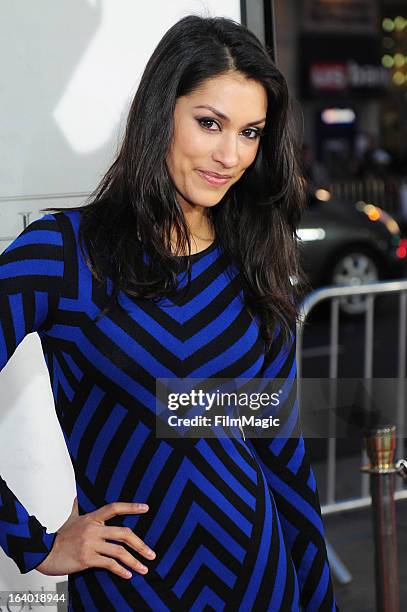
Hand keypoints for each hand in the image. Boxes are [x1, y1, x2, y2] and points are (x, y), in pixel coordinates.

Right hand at [35, 498, 155, 578]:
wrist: (42, 552)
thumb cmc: (58, 536)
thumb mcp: (70, 518)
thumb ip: (75, 508)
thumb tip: (74, 496)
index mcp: (92, 518)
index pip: (115, 508)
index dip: (131, 507)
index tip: (146, 508)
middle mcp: (93, 529)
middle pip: (124, 533)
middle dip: (141, 545)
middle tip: (151, 554)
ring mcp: (90, 544)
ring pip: (119, 551)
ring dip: (135, 561)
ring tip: (144, 569)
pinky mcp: (87, 559)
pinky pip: (109, 564)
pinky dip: (121, 570)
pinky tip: (128, 575)